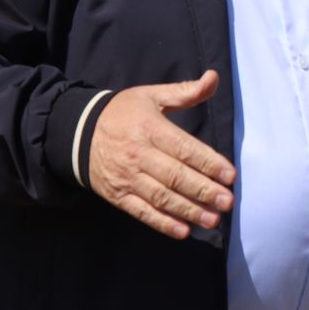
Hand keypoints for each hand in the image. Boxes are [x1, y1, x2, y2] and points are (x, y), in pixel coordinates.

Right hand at [86, 70, 235, 238]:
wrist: (78, 133)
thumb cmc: (123, 113)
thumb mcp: (151, 96)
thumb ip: (185, 92)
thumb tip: (213, 78)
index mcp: (150, 128)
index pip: (184, 148)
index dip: (209, 163)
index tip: (230, 175)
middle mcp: (139, 154)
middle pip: (176, 176)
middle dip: (205, 191)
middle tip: (228, 202)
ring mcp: (127, 177)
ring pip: (162, 197)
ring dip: (189, 210)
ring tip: (213, 219)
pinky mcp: (118, 195)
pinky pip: (142, 211)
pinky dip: (163, 223)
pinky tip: (183, 231)